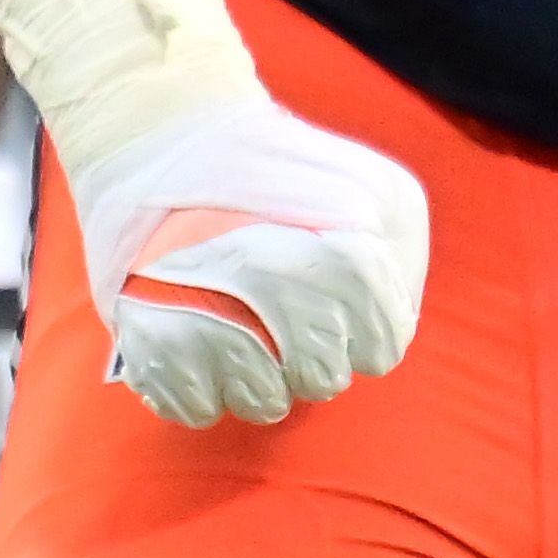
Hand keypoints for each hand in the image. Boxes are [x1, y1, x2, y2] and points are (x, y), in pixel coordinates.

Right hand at [59, 92, 429, 427]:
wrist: (166, 146)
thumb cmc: (286, 174)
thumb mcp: (377, 188)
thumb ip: (403, 258)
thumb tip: (395, 328)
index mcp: (346, 256)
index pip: (382, 351)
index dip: (368, 332)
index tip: (342, 301)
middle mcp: (282, 292)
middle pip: (323, 382)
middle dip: (316, 354)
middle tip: (288, 308)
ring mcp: (217, 322)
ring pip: (264, 405)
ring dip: (260, 375)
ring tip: (243, 317)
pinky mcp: (154, 346)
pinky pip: (199, 411)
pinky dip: (205, 387)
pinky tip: (202, 336)